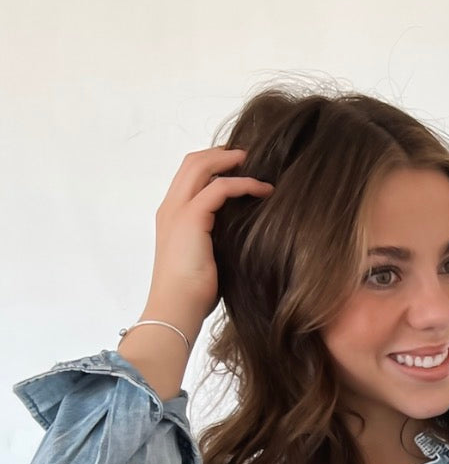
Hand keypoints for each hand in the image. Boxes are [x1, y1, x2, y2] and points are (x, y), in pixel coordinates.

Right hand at [146, 146, 275, 331]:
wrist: (176, 309)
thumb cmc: (191, 296)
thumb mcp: (205, 260)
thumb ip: (215, 241)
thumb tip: (242, 236)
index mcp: (171, 217)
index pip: (188, 177)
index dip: (211, 166)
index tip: (237, 167)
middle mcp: (170, 208)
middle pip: (192, 162)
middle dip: (220, 154)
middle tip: (247, 156)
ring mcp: (178, 210)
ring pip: (201, 166)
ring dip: (231, 161)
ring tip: (255, 163)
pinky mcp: (191, 217)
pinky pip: (220, 187)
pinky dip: (244, 184)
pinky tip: (263, 190)